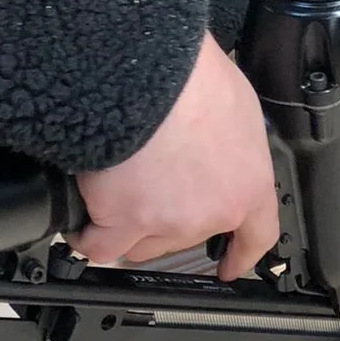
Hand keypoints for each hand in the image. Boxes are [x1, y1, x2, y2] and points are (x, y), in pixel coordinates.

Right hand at [73, 35, 278, 278]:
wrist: (148, 74)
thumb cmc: (191, 78)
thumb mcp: (235, 105)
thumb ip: (228, 139)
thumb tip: (213, 140)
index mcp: (246, 183)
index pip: (256, 234)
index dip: (240, 254)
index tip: (230, 266)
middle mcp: (210, 212)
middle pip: (184, 239)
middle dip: (163, 221)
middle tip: (147, 194)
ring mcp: (165, 221)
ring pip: (141, 245)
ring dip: (125, 227)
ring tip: (112, 198)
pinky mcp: (122, 221)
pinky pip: (99, 245)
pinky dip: (88, 235)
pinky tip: (83, 223)